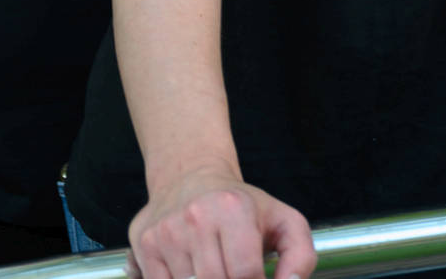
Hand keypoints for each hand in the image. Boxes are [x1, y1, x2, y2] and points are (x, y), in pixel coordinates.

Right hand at [126, 168, 314, 278]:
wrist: (190, 177)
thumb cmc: (243, 206)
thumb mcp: (284, 221)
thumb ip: (300, 257)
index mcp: (235, 209)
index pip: (245, 273)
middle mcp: (197, 218)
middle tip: (236, 275)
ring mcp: (167, 233)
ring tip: (216, 270)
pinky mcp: (145, 247)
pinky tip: (192, 272)